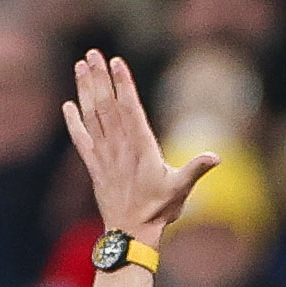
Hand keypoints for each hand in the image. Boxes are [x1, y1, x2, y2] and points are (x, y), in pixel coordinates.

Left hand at [62, 49, 216, 240]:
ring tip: (81, 66)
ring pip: (92, 115)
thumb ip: (196, 169)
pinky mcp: (94, 166)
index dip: (122, 83)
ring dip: (85, 90)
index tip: (116, 62)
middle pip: (107, 104)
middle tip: (93, 53)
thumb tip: (216, 157)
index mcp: (141, 146)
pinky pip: (80, 138)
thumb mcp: (181, 189)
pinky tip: (69, 105)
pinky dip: (73, 121)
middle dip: (100, 77)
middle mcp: (120, 146)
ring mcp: (104, 154)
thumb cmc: (159, 210)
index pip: (130, 107)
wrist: (131, 233)